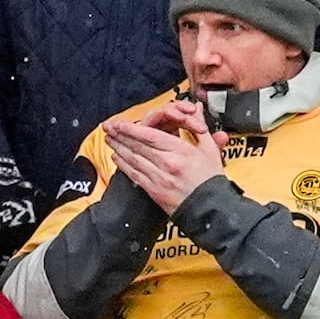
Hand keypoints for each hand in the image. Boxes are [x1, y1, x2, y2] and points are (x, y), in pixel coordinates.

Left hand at [105, 94, 220, 211]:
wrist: (211, 208)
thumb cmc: (211, 180)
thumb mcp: (210, 150)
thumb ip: (199, 127)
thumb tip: (196, 109)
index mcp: (182, 152)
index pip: (151, 136)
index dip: (132, 129)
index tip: (119, 124)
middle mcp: (168, 164)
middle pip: (138, 146)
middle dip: (120, 135)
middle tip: (108, 127)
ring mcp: (159, 178)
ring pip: (134, 159)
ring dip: (118, 147)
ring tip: (109, 139)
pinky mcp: (154, 190)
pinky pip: (134, 174)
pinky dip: (123, 165)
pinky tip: (117, 157)